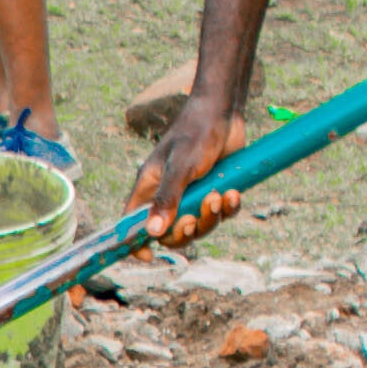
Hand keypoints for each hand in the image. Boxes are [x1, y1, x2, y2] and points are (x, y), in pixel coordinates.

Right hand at [127, 89, 257, 246]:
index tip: (149, 255)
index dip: (137, 242)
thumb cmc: (195, 133)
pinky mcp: (214, 189)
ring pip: (198, 225)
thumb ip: (167, 200)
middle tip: (195, 218)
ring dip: (210, 218)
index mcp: (149, 186)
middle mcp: (168, 193)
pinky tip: (233, 193)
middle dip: (185, 231)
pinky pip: (220, 213)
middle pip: (170, 232)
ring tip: (219, 196)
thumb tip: (152, 233)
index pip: (134, 222)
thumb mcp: (180, 168)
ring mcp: (192, 193)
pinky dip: (228, 208)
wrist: (225, 112)